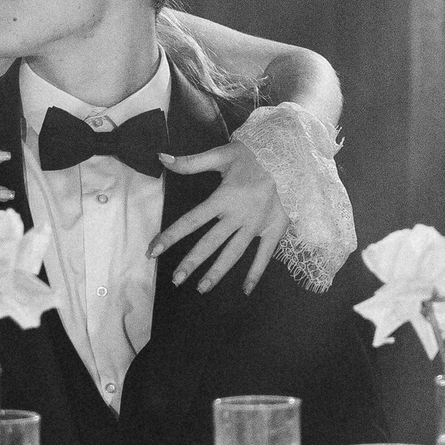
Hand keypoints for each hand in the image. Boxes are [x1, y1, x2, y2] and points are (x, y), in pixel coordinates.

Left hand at [150, 142, 285, 292]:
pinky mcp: (274, 230)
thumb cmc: (254, 155)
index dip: (171, 235)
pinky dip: (255, 273)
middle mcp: (238, 215)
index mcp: (224, 197)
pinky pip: (264, 256)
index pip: (192, 220)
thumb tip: (162, 158)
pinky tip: (245, 289)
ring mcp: (257, 225)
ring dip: (217, 272)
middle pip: (210, 243)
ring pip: (233, 253)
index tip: (153, 250)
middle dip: (192, 262)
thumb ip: (191, 162)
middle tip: (176, 279)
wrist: (291, 157)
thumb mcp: (222, 154)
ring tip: (201, 288)